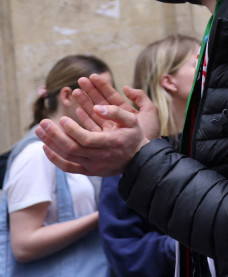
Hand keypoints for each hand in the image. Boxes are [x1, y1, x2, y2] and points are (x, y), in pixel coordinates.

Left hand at [35, 88, 150, 176]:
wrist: (137, 160)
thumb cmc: (133, 136)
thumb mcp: (132, 119)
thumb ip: (115, 111)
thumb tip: (97, 107)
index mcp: (112, 143)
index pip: (87, 139)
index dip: (72, 130)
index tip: (62, 118)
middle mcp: (101, 157)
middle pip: (72, 148)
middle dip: (55, 135)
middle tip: (43, 122)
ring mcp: (93, 166)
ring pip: (67, 157)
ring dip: (51, 143)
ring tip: (39, 130)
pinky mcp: (88, 172)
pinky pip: (67, 167)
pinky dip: (54, 158)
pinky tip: (45, 147)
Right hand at [71, 74, 161, 141]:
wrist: (146, 152)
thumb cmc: (151, 132)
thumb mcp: (150, 112)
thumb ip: (140, 98)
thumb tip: (126, 87)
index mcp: (126, 111)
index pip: (111, 96)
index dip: (102, 86)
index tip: (93, 76)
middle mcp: (115, 119)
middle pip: (100, 102)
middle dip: (90, 91)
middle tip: (81, 80)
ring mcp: (108, 128)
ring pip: (94, 112)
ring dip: (85, 102)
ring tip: (75, 91)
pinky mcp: (103, 138)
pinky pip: (91, 126)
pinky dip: (84, 118)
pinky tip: (77, 110)